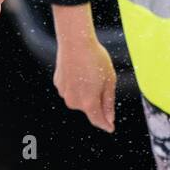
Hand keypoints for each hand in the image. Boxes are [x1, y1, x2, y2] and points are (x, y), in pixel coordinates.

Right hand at [52, 6, 116, 132]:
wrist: (75, 42)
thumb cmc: (95, 58)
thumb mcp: (109, 80)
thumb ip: (109, 102)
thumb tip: (109, 119)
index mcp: (89, 103)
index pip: (98, 121)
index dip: (106, 125)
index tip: (110, 127)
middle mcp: (74, 102)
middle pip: (89, 108)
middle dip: (97, 100)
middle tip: (102, 80)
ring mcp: (64, 93)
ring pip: (79, 98)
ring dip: (86, 91)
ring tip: (90, 72)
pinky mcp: (58, 84)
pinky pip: (71, 89)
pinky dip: (77, 84)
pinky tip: (80, 70)